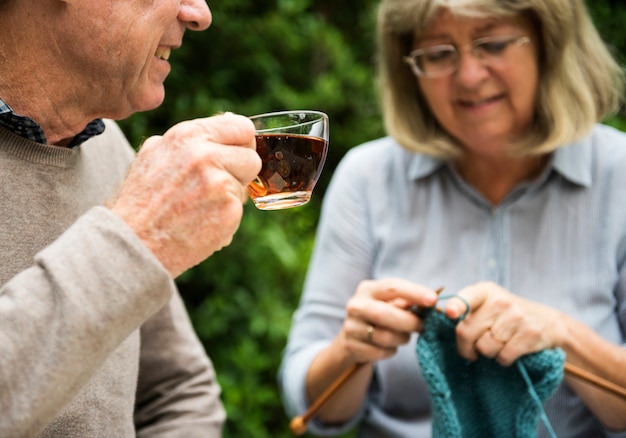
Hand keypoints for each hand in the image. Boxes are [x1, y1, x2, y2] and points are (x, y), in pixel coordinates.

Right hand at [111, 112, 260, 276]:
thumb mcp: (156, 154)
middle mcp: (205, 154)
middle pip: (252, 156)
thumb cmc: (143, 200)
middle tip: (214, 186)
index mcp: (188, 135)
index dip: (241, 144)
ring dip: (232, 194)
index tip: (233, 156)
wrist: (134, 242)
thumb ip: (192, 138)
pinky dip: (226, 217)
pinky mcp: (229, 209)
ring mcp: (219, 182)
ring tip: (200, 205)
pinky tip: (201, 222)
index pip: (242, 127)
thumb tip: (227, 122)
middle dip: (239, 171)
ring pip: (248, 184)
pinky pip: (240, 209)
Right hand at [339, 278, 438, 363]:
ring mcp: (351, 326)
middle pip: (385, 314)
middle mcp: (355, 305)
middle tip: (423, 326)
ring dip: (402, 338)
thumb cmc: (379, 316)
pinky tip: (390, 346)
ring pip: (385, 336)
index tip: (433, 299)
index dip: (414, 292)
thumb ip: (407, 302)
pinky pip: (380, 352)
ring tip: (405, 336)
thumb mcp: (390, 304)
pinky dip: (391, 351)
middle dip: (409, 321)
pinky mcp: (351, 346)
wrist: (353, 337)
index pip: (392, 287)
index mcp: (367, 289)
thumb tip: (431, 300)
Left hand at [444, 281, 565, 365]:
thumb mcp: (488, 303)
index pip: (466, 297)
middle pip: (467, 332)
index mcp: (485, 291)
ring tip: (496, 344)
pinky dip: (503, 359)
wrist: (549, 322)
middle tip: (471, 350)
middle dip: (466, 347)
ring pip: (485, 348)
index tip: (450, 313)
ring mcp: (516, 317)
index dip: (457, 306)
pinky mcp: (530, 334)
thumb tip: (446, 319)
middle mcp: (500, 301)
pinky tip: (509, 350)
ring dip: (488, 353)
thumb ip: (468, 310)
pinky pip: (503, 356)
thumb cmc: (506, 315)